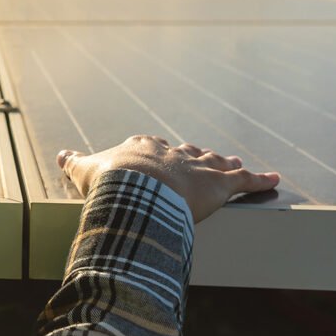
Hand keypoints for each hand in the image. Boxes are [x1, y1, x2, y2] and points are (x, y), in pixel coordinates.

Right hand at [58, 135, 280, 222]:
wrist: (134, 189)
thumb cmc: (108, 181)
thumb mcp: (84, 171)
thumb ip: (74, 162)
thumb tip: (61, 154)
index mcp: (142, 149)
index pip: (152, 146)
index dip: (156, 152)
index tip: (157, 153)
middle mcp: (173, 153)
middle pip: (187, 152)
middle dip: (195, 156)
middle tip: (202, 158)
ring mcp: (198, 167)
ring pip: (216, 163)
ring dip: (226, 164)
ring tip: (235, 162)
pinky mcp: (219, 184)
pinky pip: (245, 182)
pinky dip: (260, 181)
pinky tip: (275, 179)